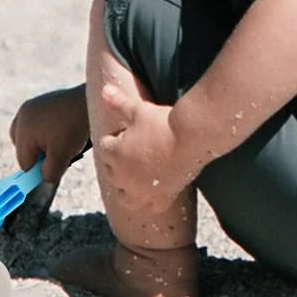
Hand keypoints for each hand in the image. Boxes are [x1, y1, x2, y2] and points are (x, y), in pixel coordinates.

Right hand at [9, 84, 88, 182]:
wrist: (93, 101)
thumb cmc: (75, 128)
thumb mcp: (62, 156)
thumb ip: (49, 173)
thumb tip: (44, 178)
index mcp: (22, 128)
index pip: (24, 162)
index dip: (39, 170)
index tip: (55, 167)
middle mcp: (22, 115)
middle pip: (23, 148)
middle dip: (39, 155)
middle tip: (59, 153)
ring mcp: (31, 106)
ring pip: (29, 136)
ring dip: (42, 143)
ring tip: (61, 142)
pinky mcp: (42, 101)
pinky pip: (37, 124)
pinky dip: (46, 131)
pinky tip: (63, 131)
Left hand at [94, 84, 190, 202]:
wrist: (193, 136)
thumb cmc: (163, 121)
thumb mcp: (138, 109)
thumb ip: (119, 102)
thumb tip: (104, 89)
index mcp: (115, 154)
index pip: (105, 147)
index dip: (115, 138)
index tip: (128, 132)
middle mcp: (124, 176)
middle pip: (111, 171)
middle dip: (117, 161)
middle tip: (133, 150)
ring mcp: (142, 190)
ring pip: (124, 196)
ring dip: (126, 187)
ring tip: (135, 177)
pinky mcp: (162, 198)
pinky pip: (149, 207)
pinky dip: (148, 202)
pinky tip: (154, 193)